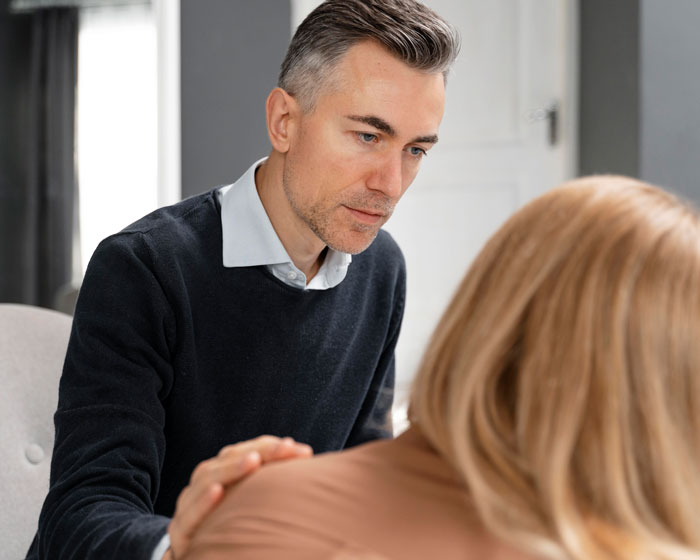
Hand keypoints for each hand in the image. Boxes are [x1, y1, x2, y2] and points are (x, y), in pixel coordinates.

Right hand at [165, 435, 312, 558]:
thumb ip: (270, 476)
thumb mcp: (248, 498)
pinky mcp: (180, 534)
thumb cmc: (230, 523)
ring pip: (205, 480)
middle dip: (258, 452)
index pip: (245, 451)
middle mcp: (203, 484)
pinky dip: (202, 502)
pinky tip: (217, 491)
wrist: (194, 553)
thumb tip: (304, 452)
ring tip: (252, 461)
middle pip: (227, 459)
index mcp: (221, 472)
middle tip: (284, 449)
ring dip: (230, 469)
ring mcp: (188, 506)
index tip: (301, 450)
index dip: (271, 447)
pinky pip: (188, 516)